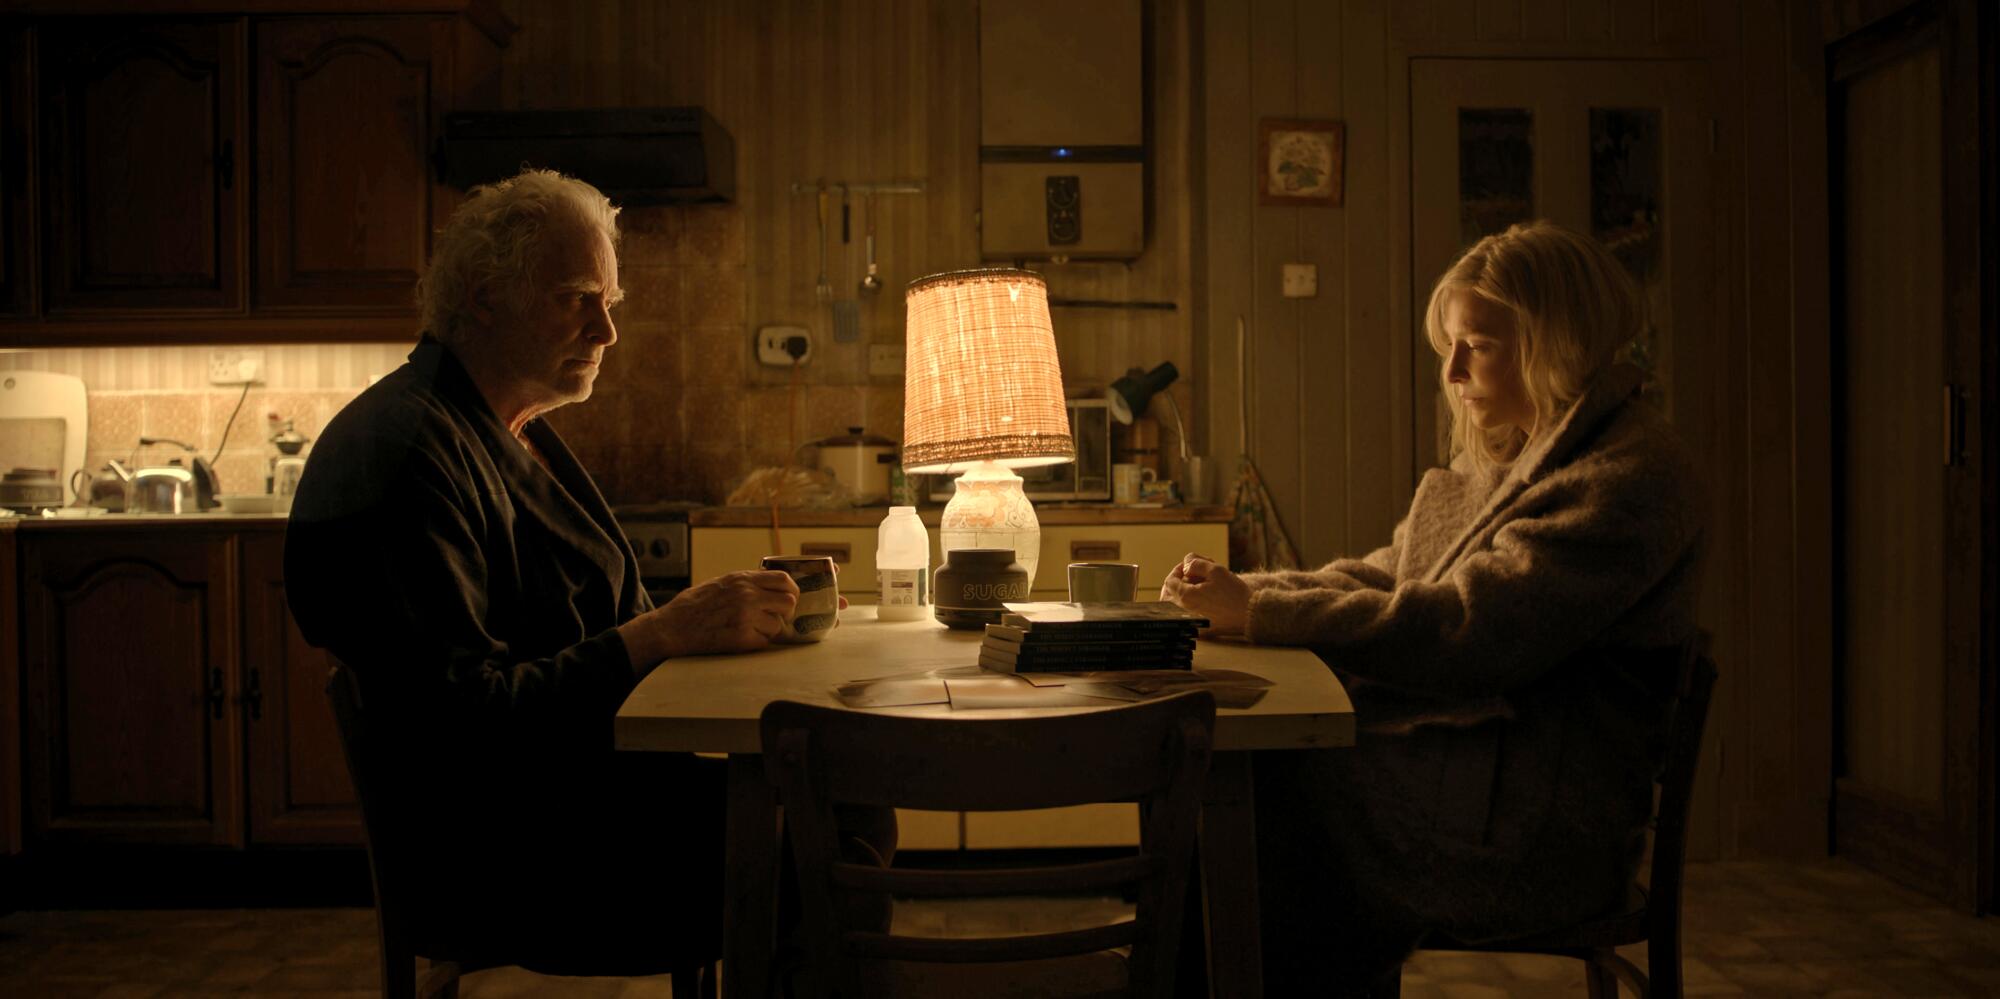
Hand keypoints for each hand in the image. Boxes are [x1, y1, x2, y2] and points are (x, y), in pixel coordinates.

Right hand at [621, 570, 798, 662]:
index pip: (783, 579)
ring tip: (749, 630)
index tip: (789, 599)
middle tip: (772, 618)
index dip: (792, 591)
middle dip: (784, 613)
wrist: (670, 628)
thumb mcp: (721, 583)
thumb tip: (773, 588)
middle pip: (788, 602)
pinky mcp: (741, 638)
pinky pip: (764, 642)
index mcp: (742, 579)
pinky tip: (740, 639)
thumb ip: (747, 583)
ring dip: (768, 630)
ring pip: (778, 625)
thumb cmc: (693, 606)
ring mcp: (745, 616)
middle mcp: (746, 595)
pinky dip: (756, 643)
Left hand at [1161, 553, 1249, 635]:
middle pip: (1167, 596)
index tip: (1188, 567)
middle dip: (1175, 583)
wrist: (1249, 615)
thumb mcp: (1216, 570)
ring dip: (1178, 595)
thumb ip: (1196, 563)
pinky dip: (1186, 608)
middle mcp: (1184, 612)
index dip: (1177, 570)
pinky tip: (1199, 600)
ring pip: (1173, 608)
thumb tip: (1186, 565)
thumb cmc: (1234, 593)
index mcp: (1185, 597)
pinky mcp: (1198, 630)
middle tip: (1187, 577)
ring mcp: (1190, 622)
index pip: (1170, 581)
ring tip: (1192, 587)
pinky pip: (1184, 618)